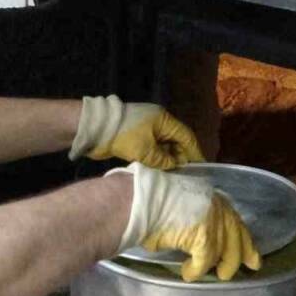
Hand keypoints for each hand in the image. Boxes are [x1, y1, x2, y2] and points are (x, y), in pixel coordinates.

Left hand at [70, 95, 204, 169]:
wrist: (95, 129)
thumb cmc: (123, 136)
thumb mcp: (145, 151)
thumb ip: (163, 160)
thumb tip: (173, 166)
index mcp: (164, 120)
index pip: (186, 137)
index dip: (194, 153)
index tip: (201, 167)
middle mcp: (158, 122)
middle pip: (176, 141)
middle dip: (181, 157)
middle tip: (185, 175)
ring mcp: (147, 128)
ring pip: (164, 145)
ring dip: (168, 159)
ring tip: (174, 175)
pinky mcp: (137, 135)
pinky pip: (153, 147)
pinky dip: (158, 157)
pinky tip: (160, 169)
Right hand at [108, 163, 260, 280]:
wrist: (142, 201)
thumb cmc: (152, 202)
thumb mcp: (181, 204)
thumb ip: (195, 217)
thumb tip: (194, 235)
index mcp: (212, 198)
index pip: (234, 220)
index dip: (243, 237)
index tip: (251, 253)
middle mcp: (217, 208)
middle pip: (237, 236)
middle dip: (244, 254)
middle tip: (250, 267)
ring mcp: (213, 223)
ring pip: (224, 252)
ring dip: (215, 266)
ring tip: (210, 274)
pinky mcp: (205, 239)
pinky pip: (204, 262)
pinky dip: (196, 270)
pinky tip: (188, 273)